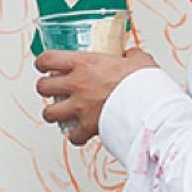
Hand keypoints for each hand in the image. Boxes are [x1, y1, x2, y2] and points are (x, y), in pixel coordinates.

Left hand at [35, 47, 156, 145]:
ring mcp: (79, 106)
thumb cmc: (143, 81)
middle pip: (42, 86)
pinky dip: (76, 135)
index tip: (46, 64)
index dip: (43, 62)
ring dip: (54, 113)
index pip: (48, 59)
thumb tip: (130, 56)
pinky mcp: (87, 126)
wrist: (149, 104)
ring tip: (62, 112)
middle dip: (46, 87)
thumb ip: (130, 56)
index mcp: (85, 63)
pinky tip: (82, 132)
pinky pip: (72, 136)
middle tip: (55, 88)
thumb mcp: (139, 59)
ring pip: (49, 113)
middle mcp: (77, 84)